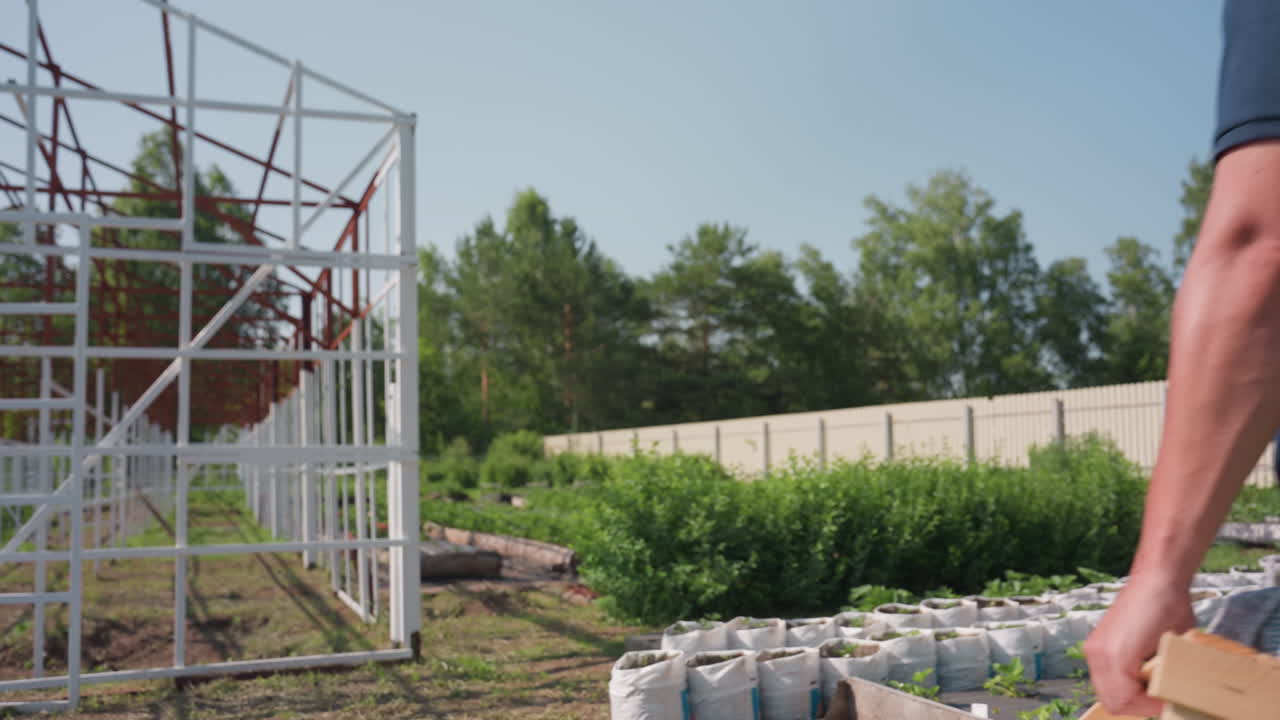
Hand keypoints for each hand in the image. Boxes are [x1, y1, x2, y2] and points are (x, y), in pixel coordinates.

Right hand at [1083, 575, 1193, 716]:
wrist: (1156, 581)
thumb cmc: (1169, 608)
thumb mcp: (1174, 650)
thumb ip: (1164, 679)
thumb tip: (1169, 700)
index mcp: (1115, 656)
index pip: (1126, 701)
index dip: (1149, 708)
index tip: (1168, 704)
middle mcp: (1098, 654)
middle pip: (1111, 700)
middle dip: (1136, 706)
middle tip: (1159, 701)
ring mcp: (1094, 648)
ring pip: (1105, 690)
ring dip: (1127, 696)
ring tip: (1150, 689)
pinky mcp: (1096, 644)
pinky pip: (1103, 677)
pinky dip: (1119, 684)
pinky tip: (1139, 676)